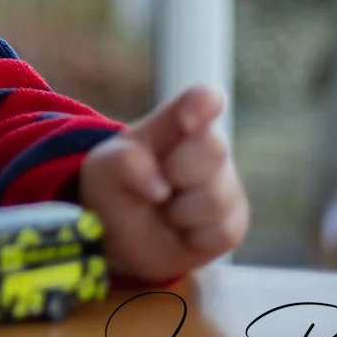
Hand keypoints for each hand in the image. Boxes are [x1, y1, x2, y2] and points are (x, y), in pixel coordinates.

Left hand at [79, 84, 249, 283]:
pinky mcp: (233, 223)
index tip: (186, 120)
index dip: (202, 104)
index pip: (203, 99)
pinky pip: (221, 232)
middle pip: (213, 148)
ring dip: (179, 211)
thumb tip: (159, 188)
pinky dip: (192, 238)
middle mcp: (208, 148)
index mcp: (176, 123)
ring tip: (165, 210)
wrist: (122, 236)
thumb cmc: (116, 187)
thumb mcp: (103, 168)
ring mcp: (225, 185)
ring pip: (215, 197)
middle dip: (178, 170)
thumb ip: (123, 163)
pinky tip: (181, 232)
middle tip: (155, 185)